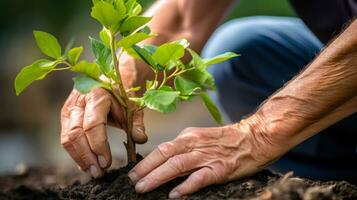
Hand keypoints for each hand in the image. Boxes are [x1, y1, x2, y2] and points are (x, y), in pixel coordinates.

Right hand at [60, 88, 146, 177]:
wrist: (111, 77)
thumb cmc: (123, 93)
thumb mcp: (133, 105)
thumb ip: (136, 123)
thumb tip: (140, 139)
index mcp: (96, 94)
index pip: (93, 124)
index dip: (98, 146)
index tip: (107, 162)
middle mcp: (78, 101)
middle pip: (75, 134)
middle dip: (86, 156)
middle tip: (99, 173)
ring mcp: (69, 108)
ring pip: (67, 138)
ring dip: (79, 158)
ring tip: (94, 172)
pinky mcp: (66, 116)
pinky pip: (66, 138)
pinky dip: (76, 153)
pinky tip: (87, 164)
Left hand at [128, 119, 280, 197]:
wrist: (254, 137)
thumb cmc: (226, 140)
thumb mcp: (201, 138)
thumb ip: (184, 149)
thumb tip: (165, 163)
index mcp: (188, 136)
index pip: (162, 148)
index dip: (146, 161)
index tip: (133, 173)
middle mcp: (194, 144)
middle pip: (165, 154)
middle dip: (146, 169)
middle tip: (132, 182)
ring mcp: (206, 156)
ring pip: (177, 165)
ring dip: (158, 176)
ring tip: (143, 187)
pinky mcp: (219, 168)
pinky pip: (199, 178)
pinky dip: (186, 186)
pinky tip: (174, 194)